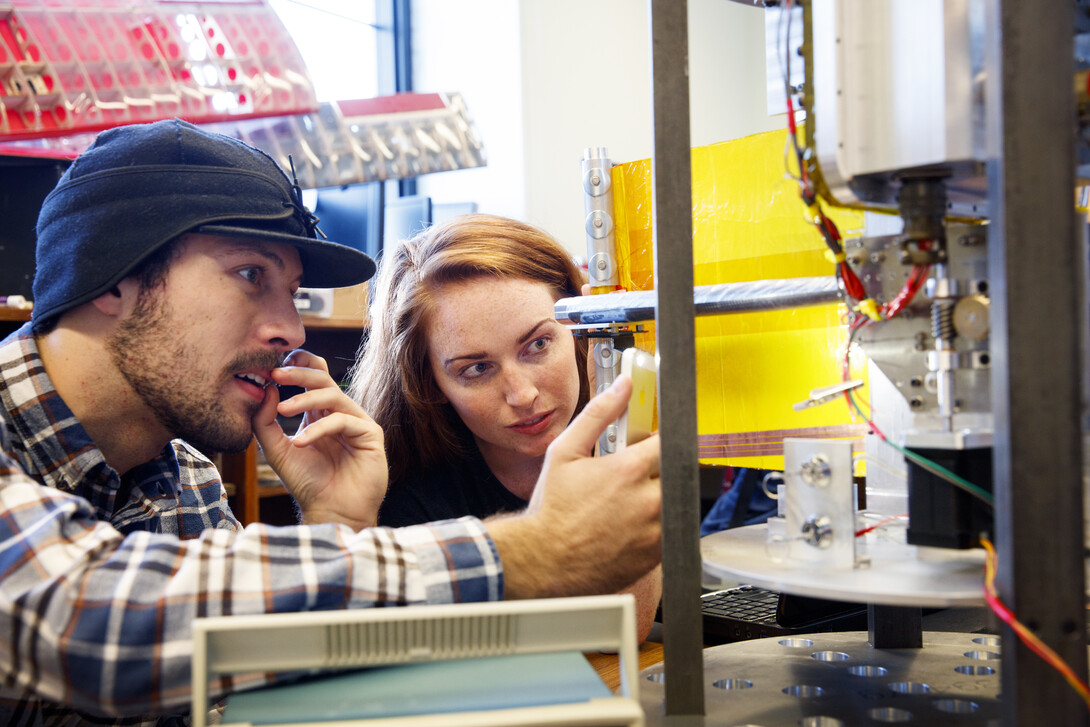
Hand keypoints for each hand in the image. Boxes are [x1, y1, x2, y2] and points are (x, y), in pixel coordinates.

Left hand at [252, 349, 387, 528]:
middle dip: (299, 373)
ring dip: (305, 399)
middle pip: (323, 377)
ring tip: (283, 410)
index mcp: (320, 412)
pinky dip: (318, 429)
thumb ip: (265, 422)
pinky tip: (300, 442)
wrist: (330, 511)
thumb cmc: (307, 483)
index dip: (297, 365)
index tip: (271, 368)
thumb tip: (266, 389)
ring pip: (333, 395)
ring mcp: (357, 421)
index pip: (313, 376)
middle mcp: (339, 412)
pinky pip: (343, 420)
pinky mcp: (370, 433)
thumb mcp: (277, 450)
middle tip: (276, 374)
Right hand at [487, 375, 661, 598]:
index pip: (670, 441)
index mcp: (630, 470)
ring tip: (631, 503)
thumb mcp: (565, 452)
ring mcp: (657, 531)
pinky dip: (658, 525)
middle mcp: (650, 500)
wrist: (544, 562)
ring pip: (677, 503)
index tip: (651, 444)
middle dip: (661, 470)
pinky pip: (672, 532)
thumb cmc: (552, 508)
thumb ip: (598, 414)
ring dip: (662, 498)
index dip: (660, 440)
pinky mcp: (657, 555)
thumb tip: (623, 385)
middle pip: (677, 472)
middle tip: (636, 476)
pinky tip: (629, 526)